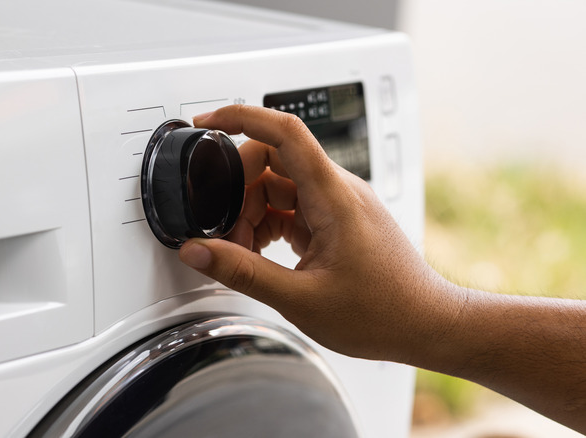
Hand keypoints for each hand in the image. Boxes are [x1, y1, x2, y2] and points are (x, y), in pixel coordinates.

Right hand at [180, 105, 461, 362]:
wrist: (425, 324)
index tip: (207, 123)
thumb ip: (242, 272)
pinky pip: (291, 205)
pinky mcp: (336, 219)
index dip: (240, 117)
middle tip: (228, 233)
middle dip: (239, 192)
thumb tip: (199, 252)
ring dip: (252, 213)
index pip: (284, 132)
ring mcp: (338, 203)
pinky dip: (268, 223)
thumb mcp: (300, 298)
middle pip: (272, 160)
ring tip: (246, 253)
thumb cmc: (383, 312)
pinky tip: (262, 254)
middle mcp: (337, 190)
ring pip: (278, 185)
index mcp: (333, 196)